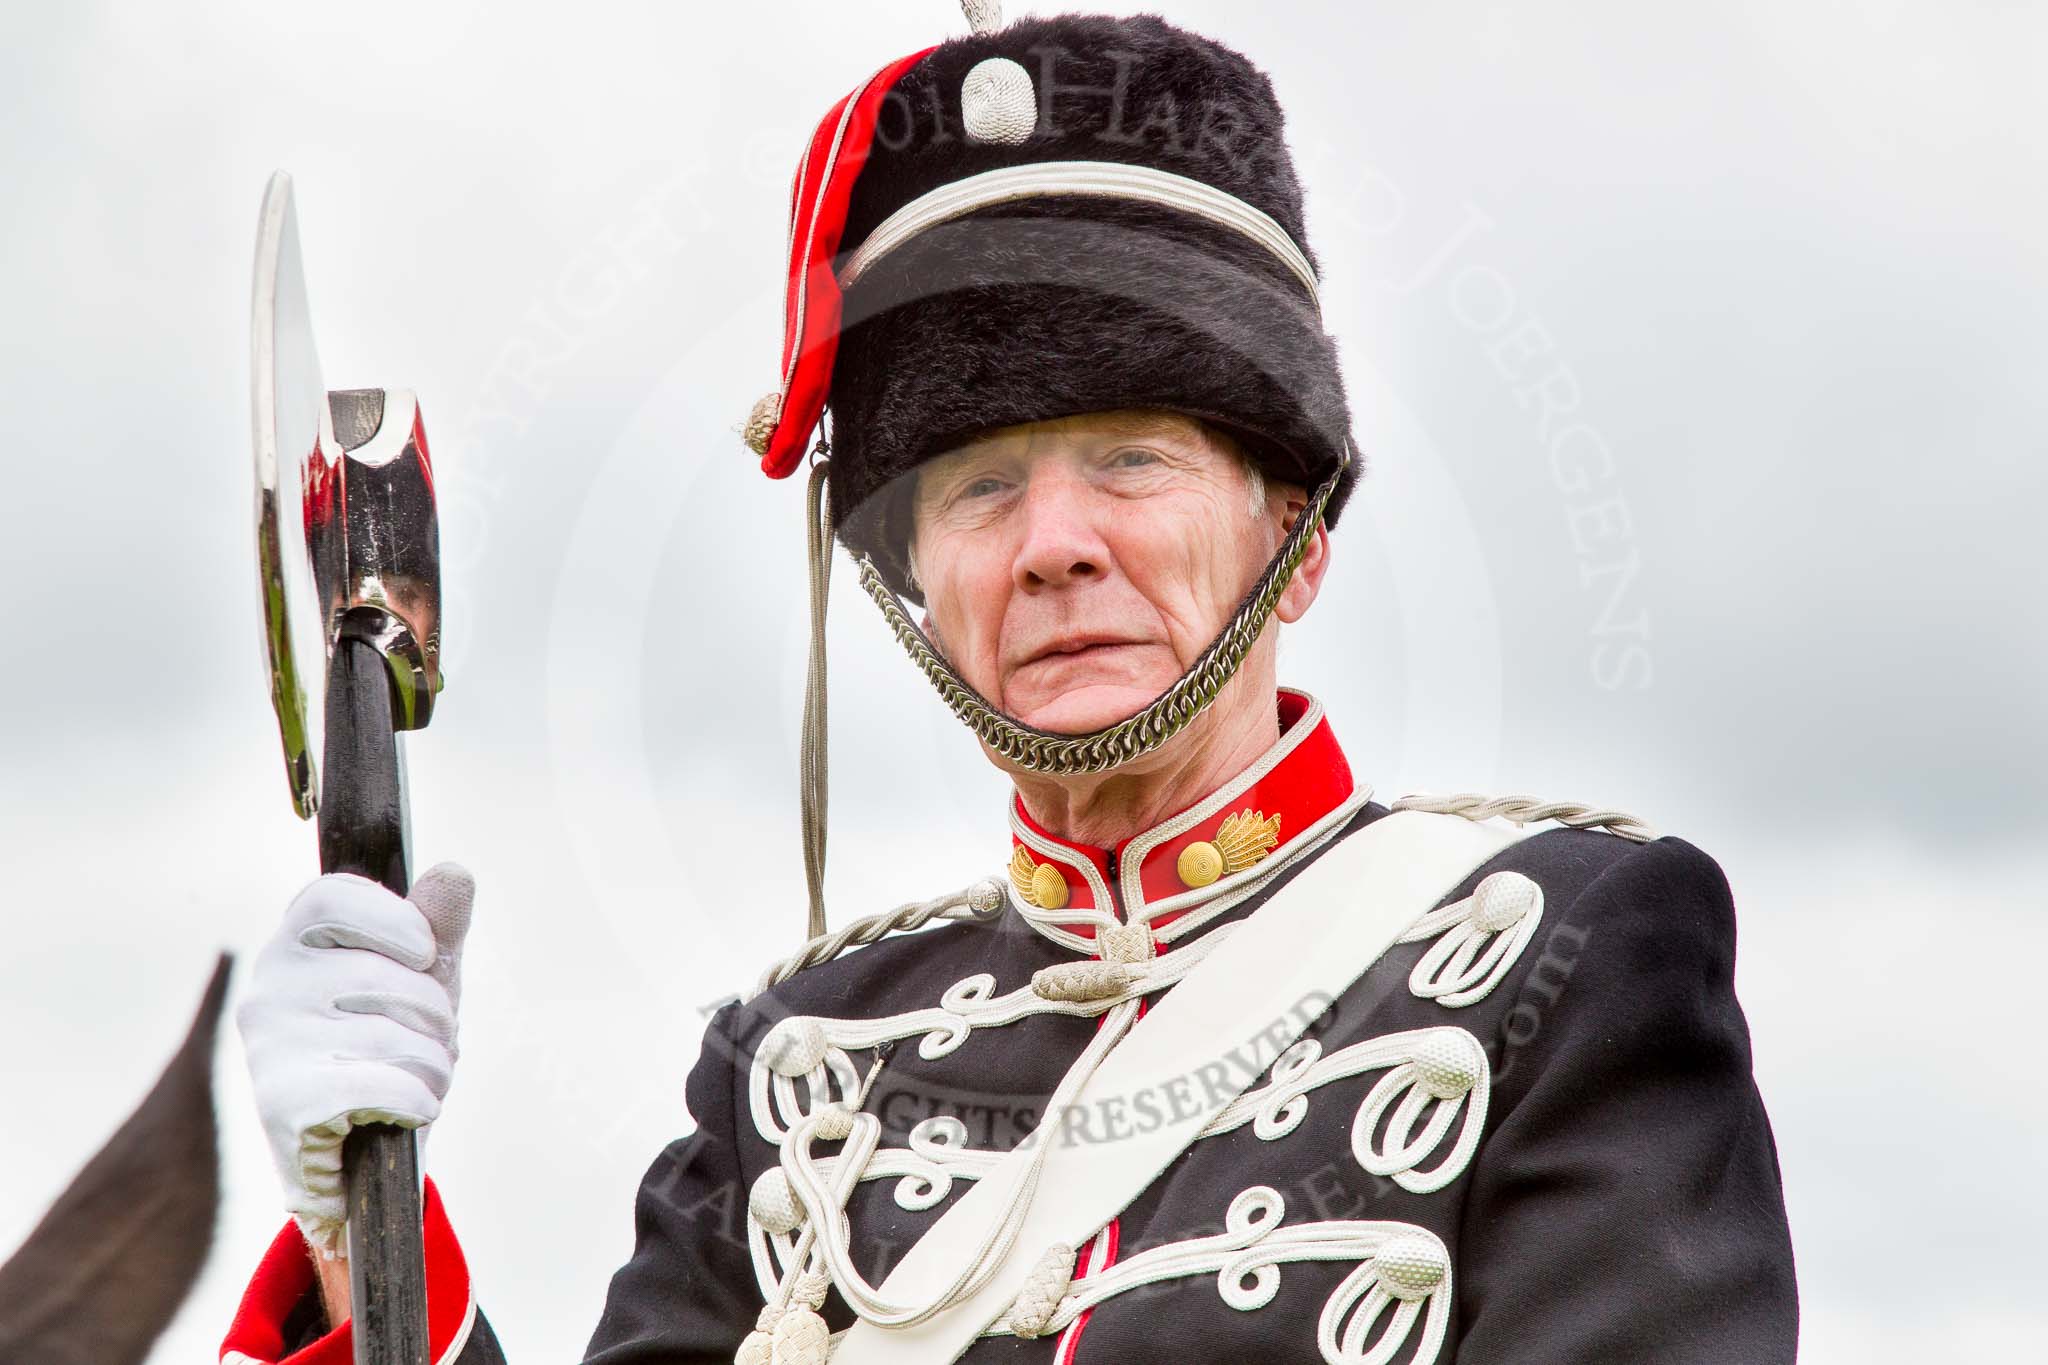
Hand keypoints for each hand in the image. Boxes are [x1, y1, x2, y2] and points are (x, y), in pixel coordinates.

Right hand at [236, 863, 473, 1253]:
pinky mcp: (281, 1103)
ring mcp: (269, 1046)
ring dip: (434, 1066)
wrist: (363, 1157)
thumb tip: (453, 873)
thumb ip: (439, 924)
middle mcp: (268, 988)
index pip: (330, 897)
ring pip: (392, 1036)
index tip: (425, 952)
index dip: (394, 921)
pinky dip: (417, 1101)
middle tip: (432, 1040)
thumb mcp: (426, 978)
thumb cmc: (393, 1048)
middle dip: (435, 1016)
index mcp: (295, 944)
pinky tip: (407, 1111)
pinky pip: (382, 1085)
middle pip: (384, 975)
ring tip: (421, 1080)